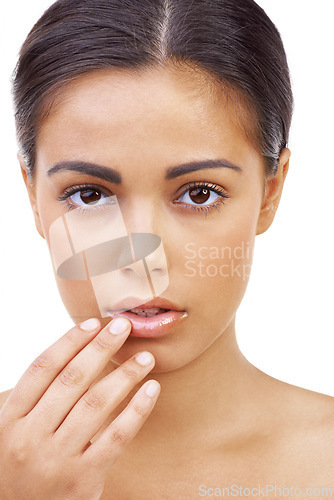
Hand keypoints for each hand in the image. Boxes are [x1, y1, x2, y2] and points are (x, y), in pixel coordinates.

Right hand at [0, 317, 159, 499]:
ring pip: (96, 403)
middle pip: (72, 379)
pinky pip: (116, 436)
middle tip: (123, 326)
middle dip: (101, 348)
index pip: (43, 368)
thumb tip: (77, 353)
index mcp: (10, 419)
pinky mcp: (84, 479)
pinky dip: (136, 410)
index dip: (70, 341)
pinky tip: (151, 390)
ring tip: (145, 357)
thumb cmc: (19, 468)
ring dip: (125, 374)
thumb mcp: (12, 432)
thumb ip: (37, 399)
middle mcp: (30, 436)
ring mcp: (57, 458)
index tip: (93, 323)